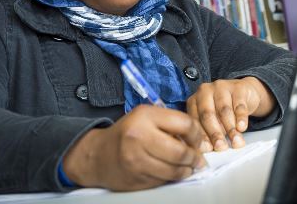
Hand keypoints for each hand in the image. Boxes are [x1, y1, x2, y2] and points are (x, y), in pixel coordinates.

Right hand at [62, 105, 206, 190]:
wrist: (98, 155)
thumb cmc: (127, 134)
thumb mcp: (146, 117)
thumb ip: (170, 123)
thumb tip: (198, 140)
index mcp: (145, 116)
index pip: (185, 124)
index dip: (197, 134)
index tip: (198, 140)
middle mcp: (139, 137)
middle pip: (181, 152)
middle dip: (195, 157)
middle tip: (199, 159)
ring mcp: (137, 160)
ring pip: (174, 170)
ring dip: (187, 170)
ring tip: (189, 167)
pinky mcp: (136, 178)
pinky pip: (163, 180)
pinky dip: (172, 178)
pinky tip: (172, 172)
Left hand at [186, 77, 274, 152]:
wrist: (243, 93)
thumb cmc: (223, 110)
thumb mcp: (213, 120)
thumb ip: (208, 131)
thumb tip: (209, 148)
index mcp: (194, 101)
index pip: (195, 120)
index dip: (201, 136)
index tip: (208, 149)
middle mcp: (204, 91)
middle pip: (208, 115)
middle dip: (215, 133)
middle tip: (221, 147)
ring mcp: (221, 87)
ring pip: (224, 111)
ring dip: (230, 129)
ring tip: (236, 142)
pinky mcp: (238, 87)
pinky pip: (239, 105)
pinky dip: (241, 118)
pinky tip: (242, 128)